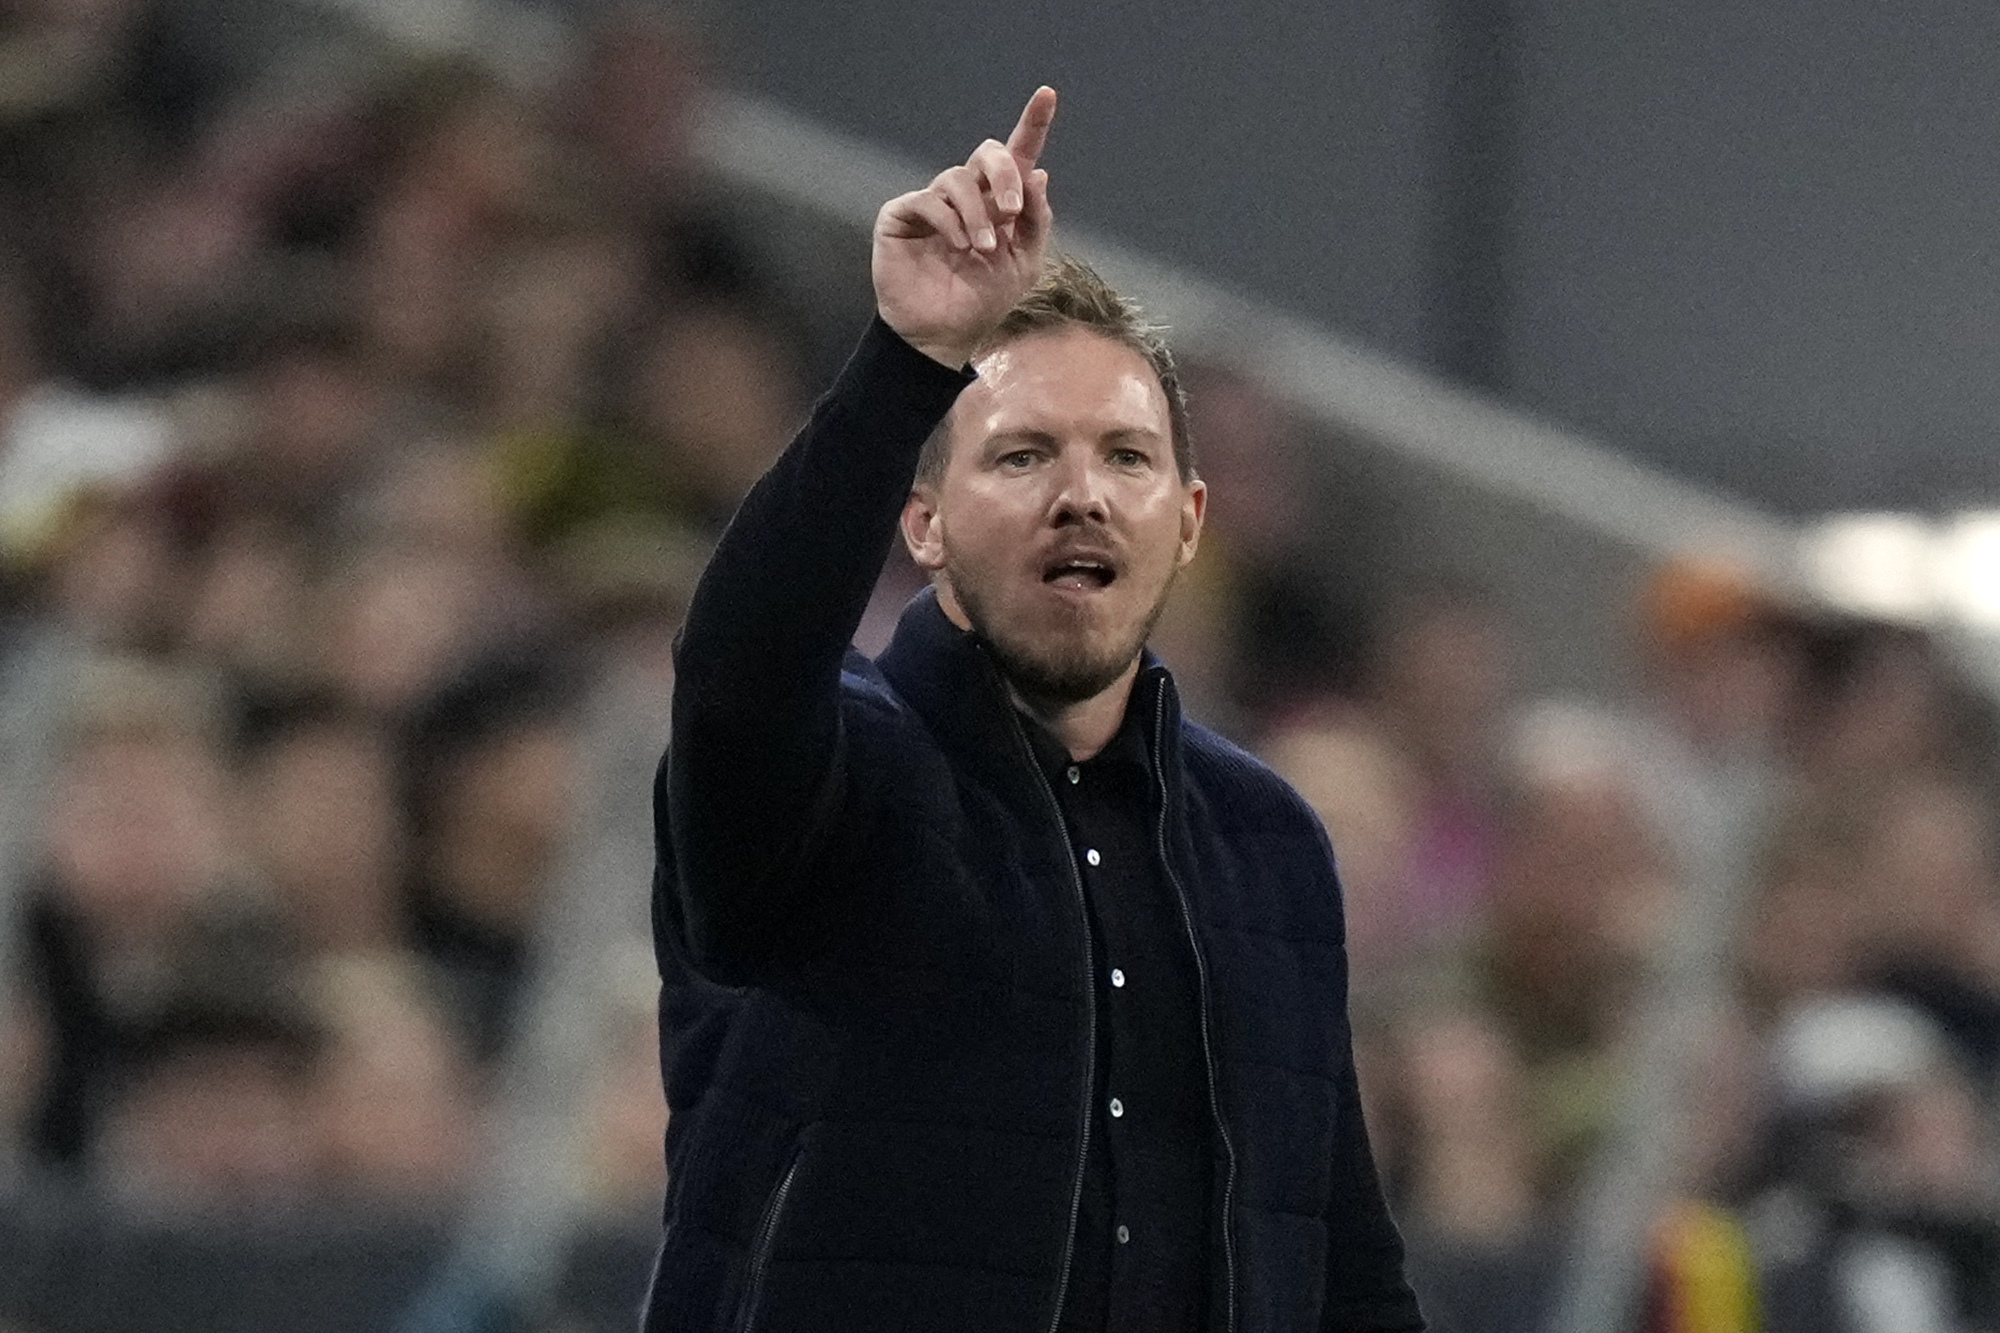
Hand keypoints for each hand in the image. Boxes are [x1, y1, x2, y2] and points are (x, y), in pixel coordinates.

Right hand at [873, 87, 1055, 368]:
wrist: (944, 333)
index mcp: (998, 202)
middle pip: (988, 154)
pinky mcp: (902, 214)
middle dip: (1004, 174)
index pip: (1017, 156)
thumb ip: (1034, 220)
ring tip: (982, 250)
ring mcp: (933, 202)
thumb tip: (1038, 174)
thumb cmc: (983, 299)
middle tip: (1011, 211)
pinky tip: (958, 248)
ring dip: (978, 214)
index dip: (1033, 124)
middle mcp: (966, 195)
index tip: (1048, 94)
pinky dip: (950, 222)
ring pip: (959, 179)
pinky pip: (929, 200)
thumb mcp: (1024, 263)